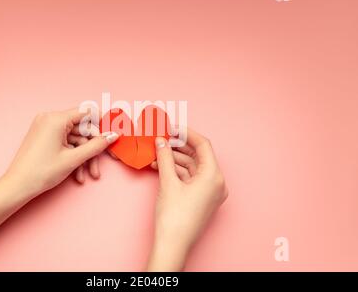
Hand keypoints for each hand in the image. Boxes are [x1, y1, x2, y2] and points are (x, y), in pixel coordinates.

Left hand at [3, 108, 118, 201]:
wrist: (18, 186)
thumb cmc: (41, 171)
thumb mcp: (74, 159)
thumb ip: (96, 145)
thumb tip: (113, 135)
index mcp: (56, 119)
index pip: (86, 112)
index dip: (102, 123)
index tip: (114, 131)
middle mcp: (50, 119)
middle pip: (82, 129)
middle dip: (93, 148)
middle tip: (104, 163)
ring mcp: (46, 128)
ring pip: (75, 139)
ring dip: (84, 156)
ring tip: (89, 174)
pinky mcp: (44, 137)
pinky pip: (65, 143)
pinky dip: (73, 156)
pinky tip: (77, 174)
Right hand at [147, 128, 227, 270]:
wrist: (172, 245)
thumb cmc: (174, 217)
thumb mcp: (168, 182)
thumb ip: (165, 158)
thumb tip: (161, 141)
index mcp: (214, 176)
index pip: (203, 145)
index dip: (186, 133)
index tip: (172, 127)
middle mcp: (216, 183)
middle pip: (197, 156)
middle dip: (178, 147)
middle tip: (161, 138)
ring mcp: (209, 192)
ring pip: (192, 167)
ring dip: (174, 160)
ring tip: (155, 154)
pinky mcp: (201, 199)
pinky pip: (190, 178)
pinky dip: (176, 171)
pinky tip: (159, 166)